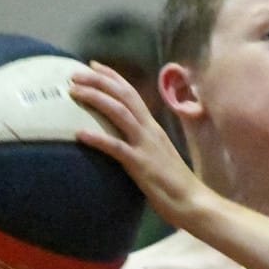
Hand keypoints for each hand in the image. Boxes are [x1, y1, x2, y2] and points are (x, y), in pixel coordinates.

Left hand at [68, 63, 201, 228]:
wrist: (194, 203)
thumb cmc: (175, 185)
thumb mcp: (158, 155)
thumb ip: (143, 143)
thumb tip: (124, 139)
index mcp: (153, 128)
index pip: (132, 93)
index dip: (112, 77)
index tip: (92, 66)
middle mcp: (150, 130)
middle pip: (123, 95)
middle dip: (98, 80)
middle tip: (74, 74)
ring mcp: (146, 146)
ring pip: (119, 112)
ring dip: (95, 98)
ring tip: (73, 91)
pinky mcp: (141, 165)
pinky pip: (116, 148)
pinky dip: (97, 139)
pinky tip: (79, 134)